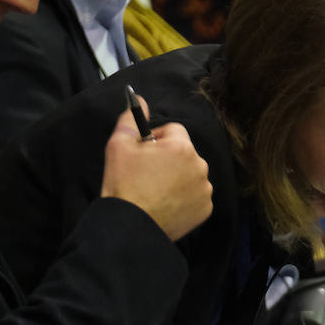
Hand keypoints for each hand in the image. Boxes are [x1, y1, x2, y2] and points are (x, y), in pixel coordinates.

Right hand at [101, 96, 213, 240]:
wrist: (130, 225)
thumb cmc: (123, 184)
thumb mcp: (119, 146)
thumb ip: (131, 118)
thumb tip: (139, 99)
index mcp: (182, 147)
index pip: (173, 130)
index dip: (156, 139)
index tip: (143, 154)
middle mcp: (200, 166)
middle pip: (184, 152)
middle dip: (168, 158)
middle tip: (147, 174)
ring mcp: (205, 189)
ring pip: (191, 173)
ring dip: (177, 177)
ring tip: (155, 191)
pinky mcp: (206, 209)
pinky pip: (196, 195)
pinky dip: (184, 197)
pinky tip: (166, 204)